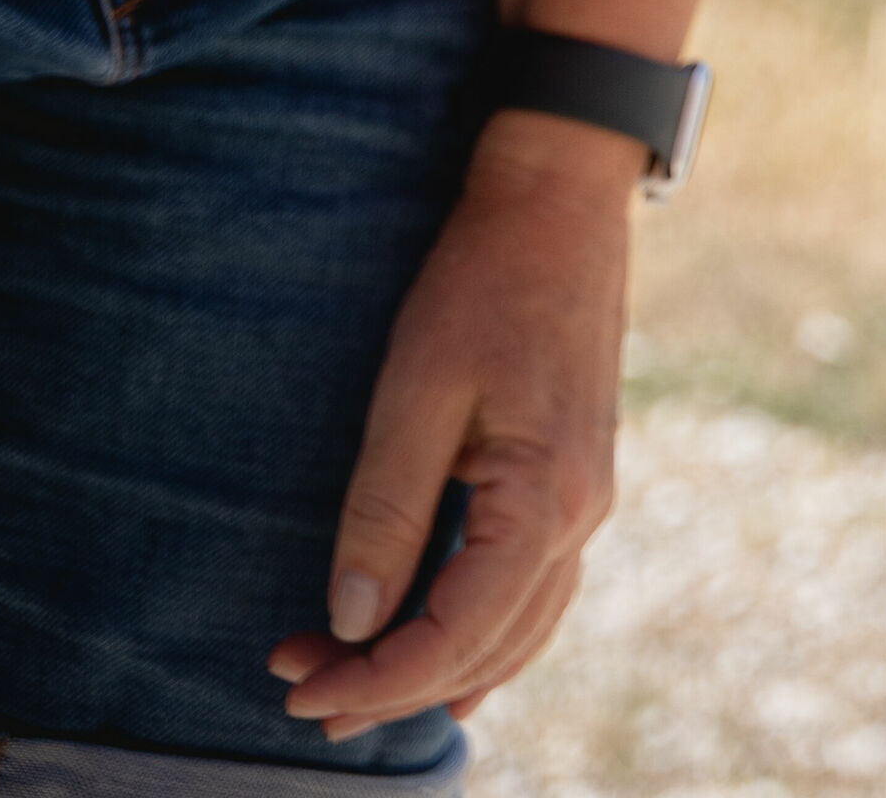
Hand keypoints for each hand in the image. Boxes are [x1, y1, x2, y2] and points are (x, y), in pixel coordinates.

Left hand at [268, 112, 640, 741]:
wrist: (560, 196)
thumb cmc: (485, 279)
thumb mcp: (418, 388)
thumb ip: (386, 510)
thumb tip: (351, 622)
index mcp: (547, 498)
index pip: (456, 636)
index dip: (373, 680)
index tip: (296, 688)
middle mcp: (582, 514)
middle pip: (487, 648)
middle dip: (391, 685)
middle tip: (297, 687)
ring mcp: (589, 498)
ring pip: (521, 631)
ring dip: (437, 669)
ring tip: (353, 690)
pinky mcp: (578, 477)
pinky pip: (539, 593)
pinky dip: (488, 639)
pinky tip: (450, 658)